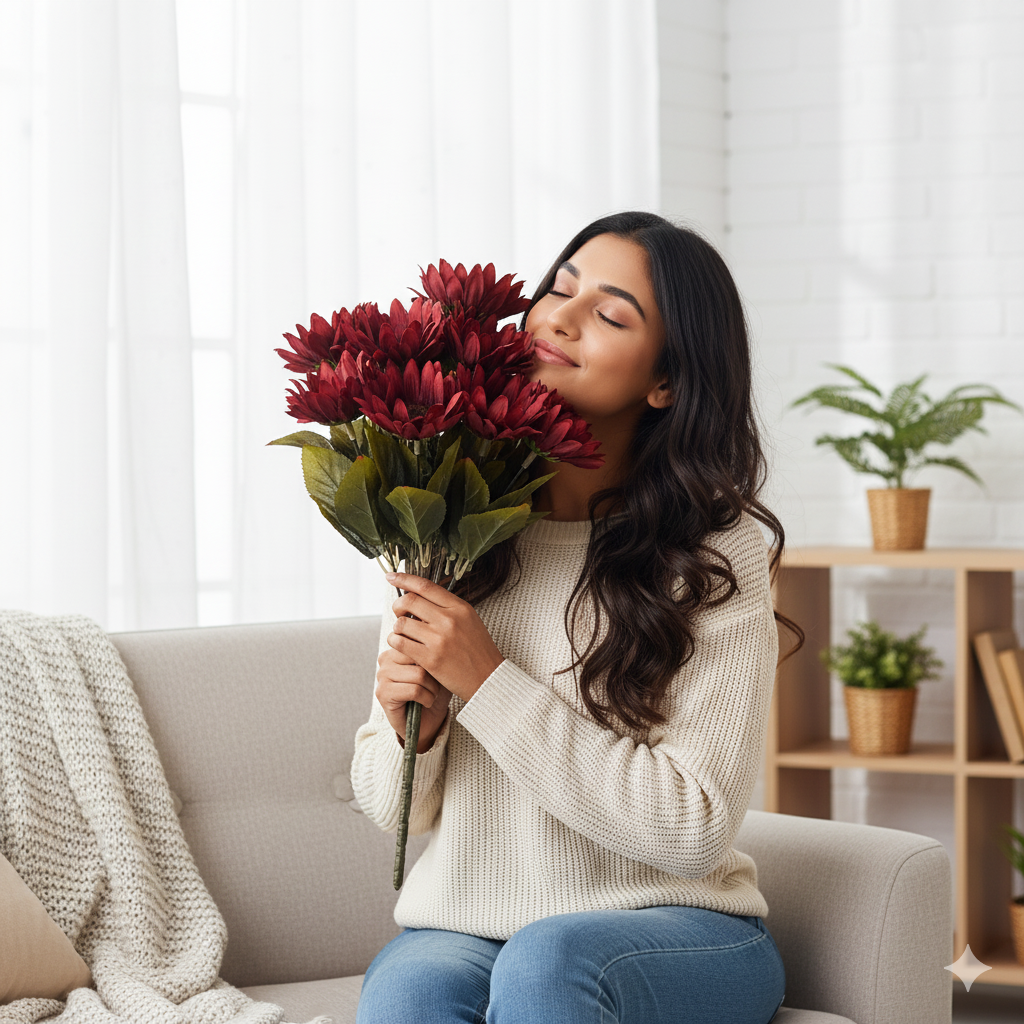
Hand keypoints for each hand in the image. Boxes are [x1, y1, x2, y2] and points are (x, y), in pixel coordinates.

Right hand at [375, 645, 452, 753]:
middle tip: (435, 685)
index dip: (433, 657)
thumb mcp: (439, 666)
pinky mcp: (383, 694)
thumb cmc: (435, 690)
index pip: (418, 641)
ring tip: (431, 695)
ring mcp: (382, 675)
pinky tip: (426, 703)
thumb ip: (433, 650)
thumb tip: (433, 641)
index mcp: (397, 647)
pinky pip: (413, 690)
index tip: (438, 669)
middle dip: (434, 674)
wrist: (430, 720)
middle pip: (419, 656)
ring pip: (418, 675)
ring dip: (432, 689)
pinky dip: (427, 698)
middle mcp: (385, 658)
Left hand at [386, 572, 504, 703]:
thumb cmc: (477, 649)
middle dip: (398, 605)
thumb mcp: (469, 619)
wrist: (488, 678)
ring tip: (404, 633)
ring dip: (397, 627)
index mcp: (459, 607)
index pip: (425, 586)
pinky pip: (400, 643)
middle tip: (399, 612)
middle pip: (409, 601)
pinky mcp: (430, 659)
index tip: (391, 577)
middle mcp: (449, 620)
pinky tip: (401, 644)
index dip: (404, 578)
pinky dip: (395, 641)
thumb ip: (447, 607)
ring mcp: (439, 639)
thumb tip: (419, 595)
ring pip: (401, 623)